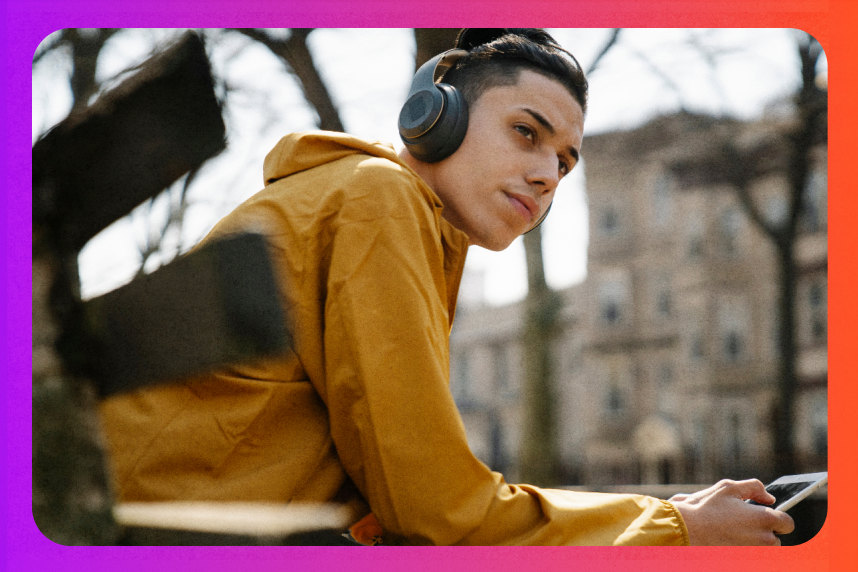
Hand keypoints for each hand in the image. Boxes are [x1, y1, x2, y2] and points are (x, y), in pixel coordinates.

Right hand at [671, 479, 794, 545]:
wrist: (686, 530)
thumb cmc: (707, 507)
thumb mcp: (729, 487)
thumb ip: (754, 487)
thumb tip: (769, 498)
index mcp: (764, 519)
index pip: (788, 523)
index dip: (779, 518)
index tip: (768, 516)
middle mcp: (764, 539)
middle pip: (777, 539)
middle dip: (766, 532)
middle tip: (745, 524)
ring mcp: (754, 553)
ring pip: (764, 549)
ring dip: (756, 543)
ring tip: (735, 533)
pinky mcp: (744, 561)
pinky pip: (751, 555)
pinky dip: (744, 549)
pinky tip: (729, 541)